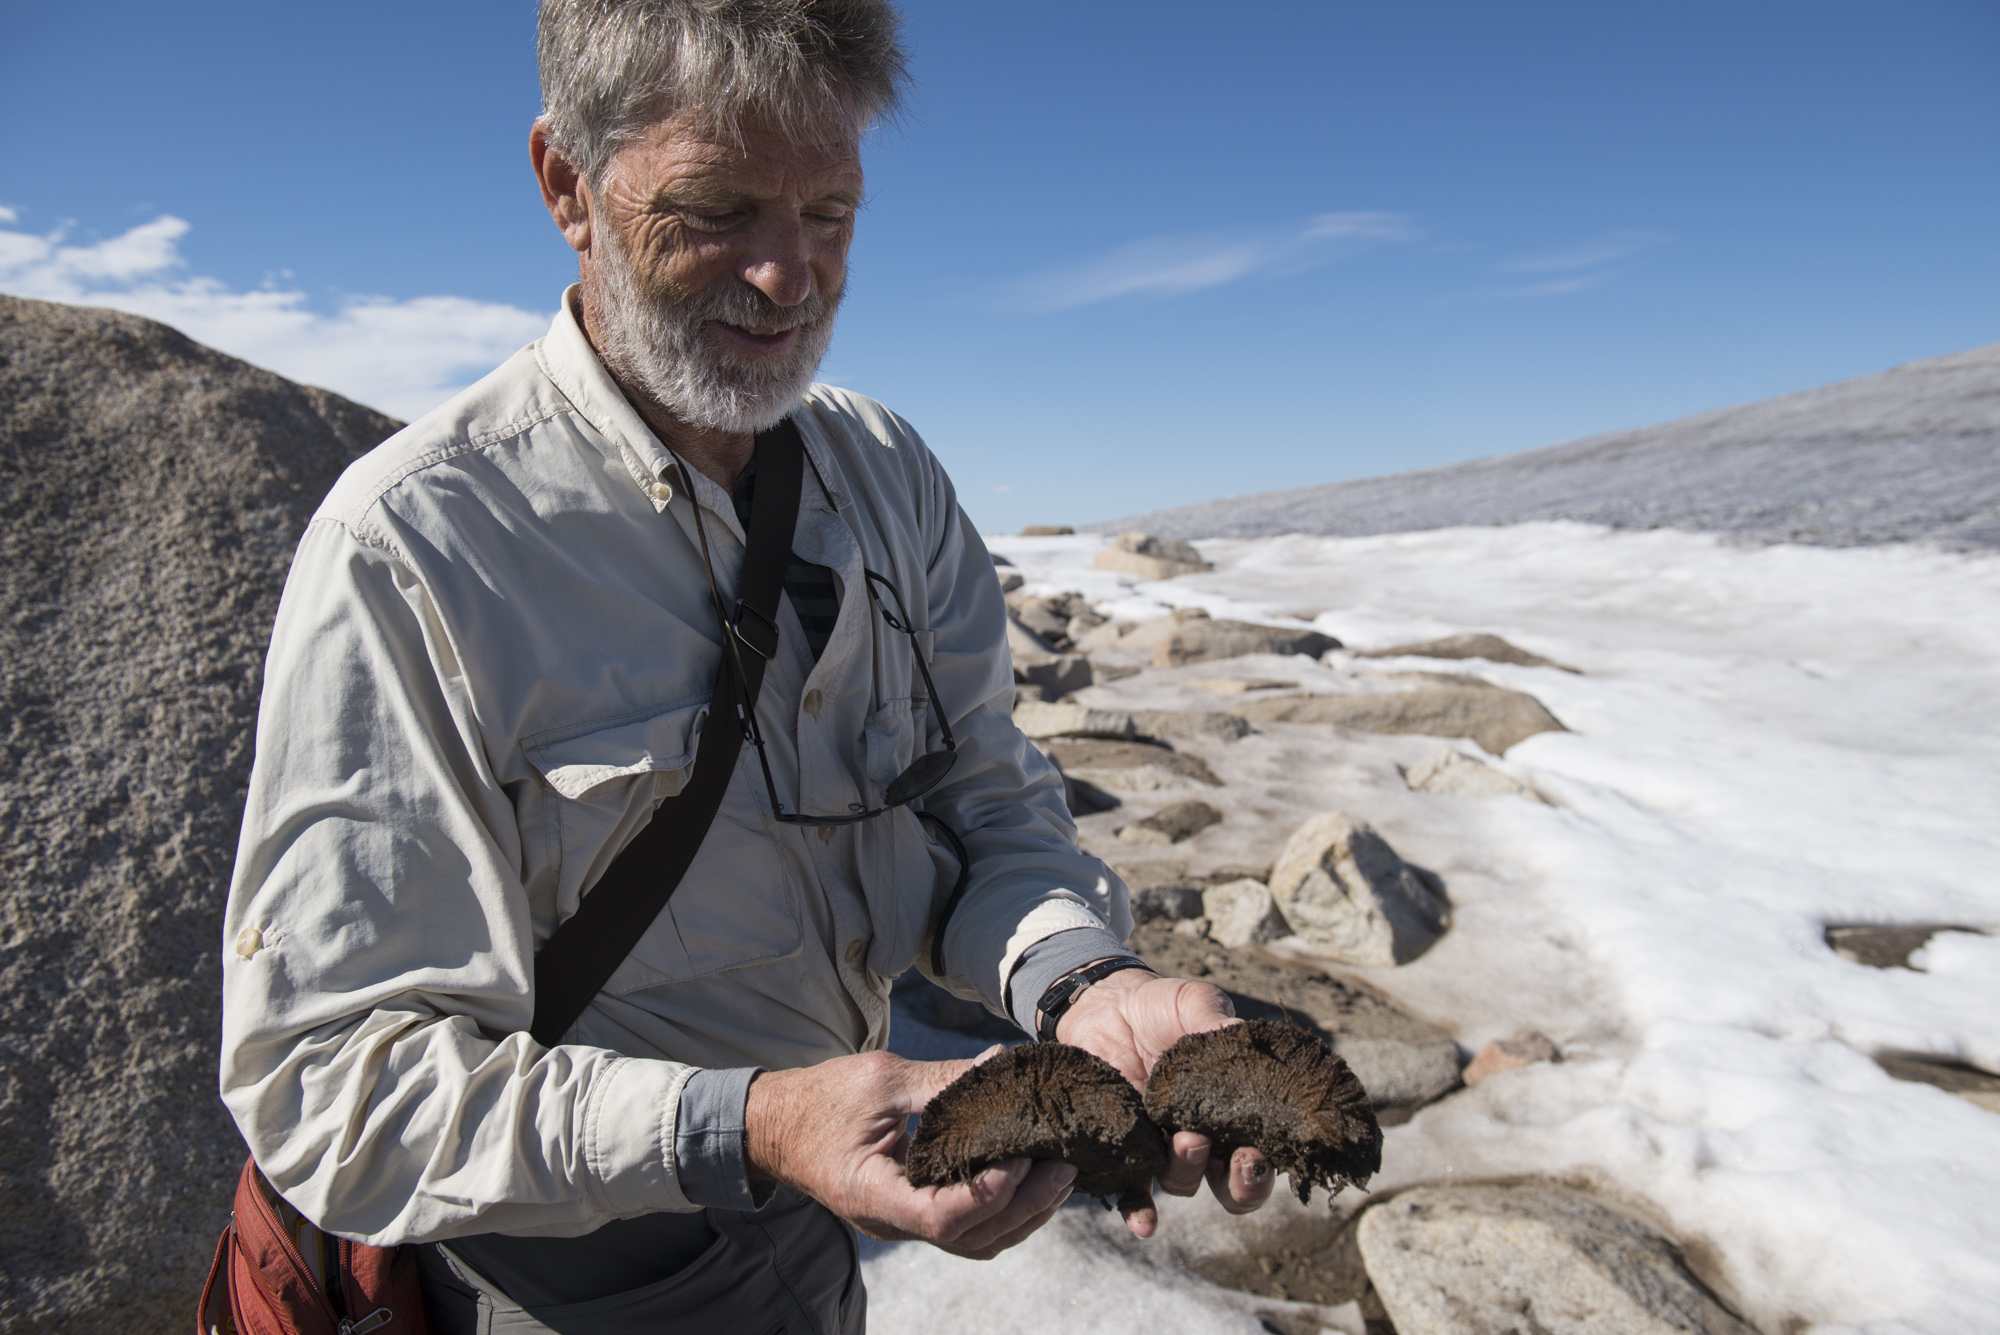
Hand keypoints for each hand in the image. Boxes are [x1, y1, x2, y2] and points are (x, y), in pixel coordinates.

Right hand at [745, 1048, 1075, 1259]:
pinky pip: (964, 1228)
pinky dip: (1002, 1210)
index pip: (942, 1216)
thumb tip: (1001, 1065)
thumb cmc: (821, 1099)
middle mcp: (890, 1222)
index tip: (1023, 1155)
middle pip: (970, 1238)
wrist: (776, 1126)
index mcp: (872, 1194)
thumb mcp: (880, 1079)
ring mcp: (900, 1223)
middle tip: (1066, 1166)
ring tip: (1059, 1176)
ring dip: (1021, 1214)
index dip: (990, 1192)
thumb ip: (941, 1079)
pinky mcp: (910, 1212)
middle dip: (1025, 1207)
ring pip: (973, 1242)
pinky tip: (1028, 1180)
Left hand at [1053, 966, 1275, 1237]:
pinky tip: (1142, 1224)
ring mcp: (1161, 1145)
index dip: (1266, 1166)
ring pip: (1183, 1182)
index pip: (1261, 1151)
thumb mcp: (1193, 1004)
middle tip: (1236, 1159)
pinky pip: (1131, 1190)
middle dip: (1240, 1184)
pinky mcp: (1121, 1148)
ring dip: (1187, 1173)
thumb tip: (1236, 1031)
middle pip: (1230, 1184)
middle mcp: (1202, 1136)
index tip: (1260, 1152)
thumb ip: (1215, 1021)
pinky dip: (1138, 1211)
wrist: (1104, 1005)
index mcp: (1230, 1109)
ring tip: (1181, 1141)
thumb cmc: (1161, 1006)